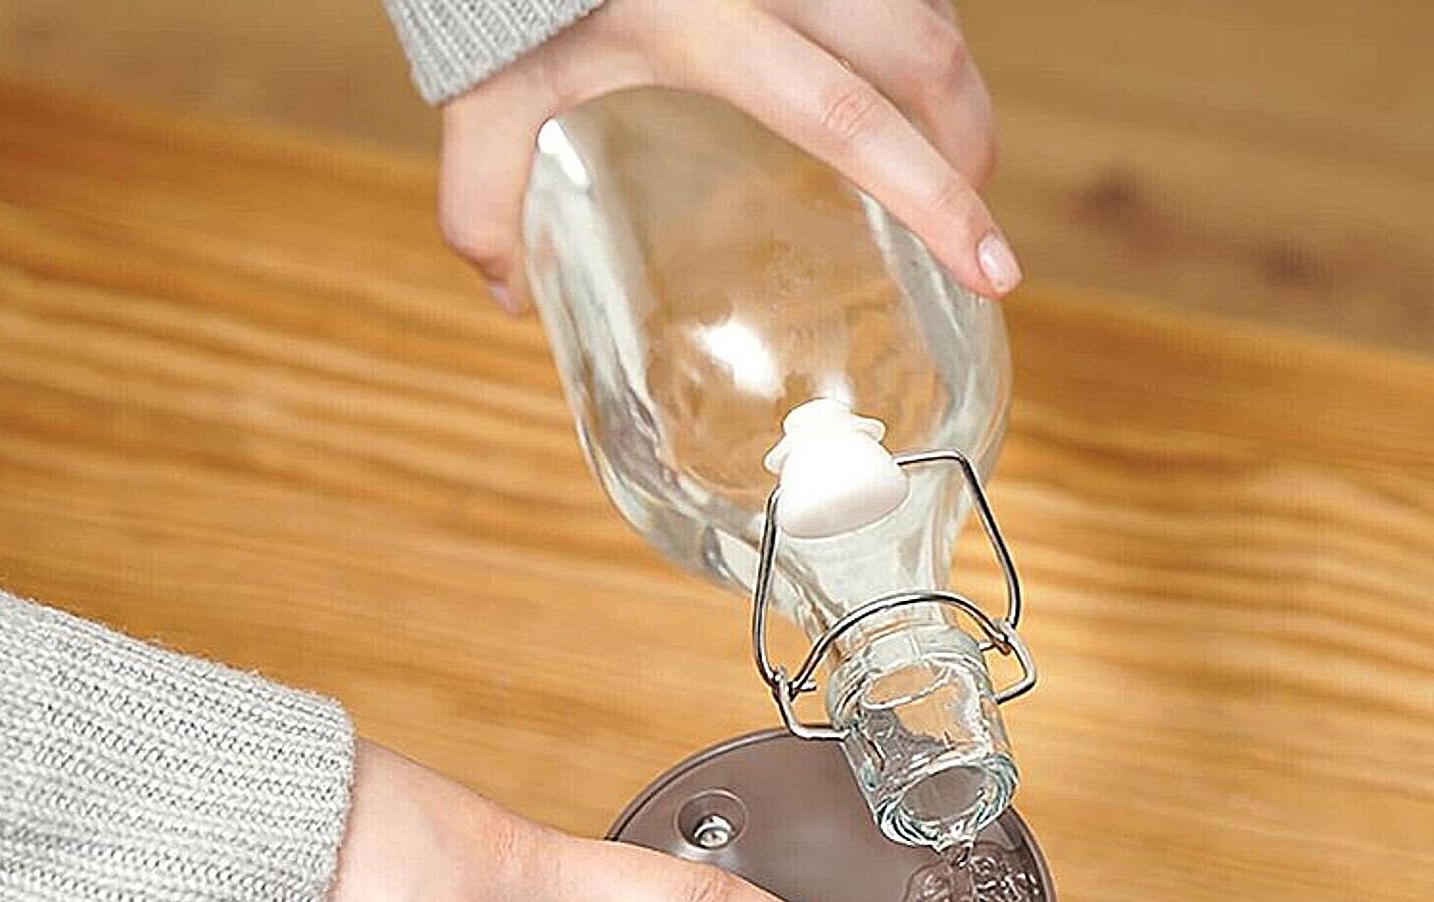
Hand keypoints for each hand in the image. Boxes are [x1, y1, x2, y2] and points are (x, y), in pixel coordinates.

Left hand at [439, 0, 1014, 309]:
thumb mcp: (484, 88)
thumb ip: (481, 202)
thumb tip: (503, 296)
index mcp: (714, 28)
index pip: (857, 126)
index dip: (938, 202)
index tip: (995, 270)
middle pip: (923, 54)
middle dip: (964, 141)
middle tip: (968, 214)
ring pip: (920, 1)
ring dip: (941, 76)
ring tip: (933, 146)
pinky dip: (907, 22)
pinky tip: (885, 66)